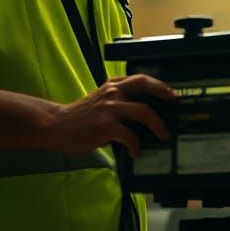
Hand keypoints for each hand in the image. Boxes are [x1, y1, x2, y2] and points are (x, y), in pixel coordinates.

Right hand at [48, 74, 175, 156]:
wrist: (55, 125)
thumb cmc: (79, 117)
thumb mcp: (100, 101)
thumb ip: (117, 102)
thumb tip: (141, 116)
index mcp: (112, 85)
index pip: (140, 78)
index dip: (158, 84)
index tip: (170, 92)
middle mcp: (113, 92)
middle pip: (145, 84)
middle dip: (163, 92)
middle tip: (174, 103)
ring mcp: (110, 108)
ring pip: (144, 111)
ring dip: (158, 124)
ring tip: (163, 134)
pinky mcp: (106, 126)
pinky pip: (130, 136)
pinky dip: (137, 146)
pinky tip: (136, 152)